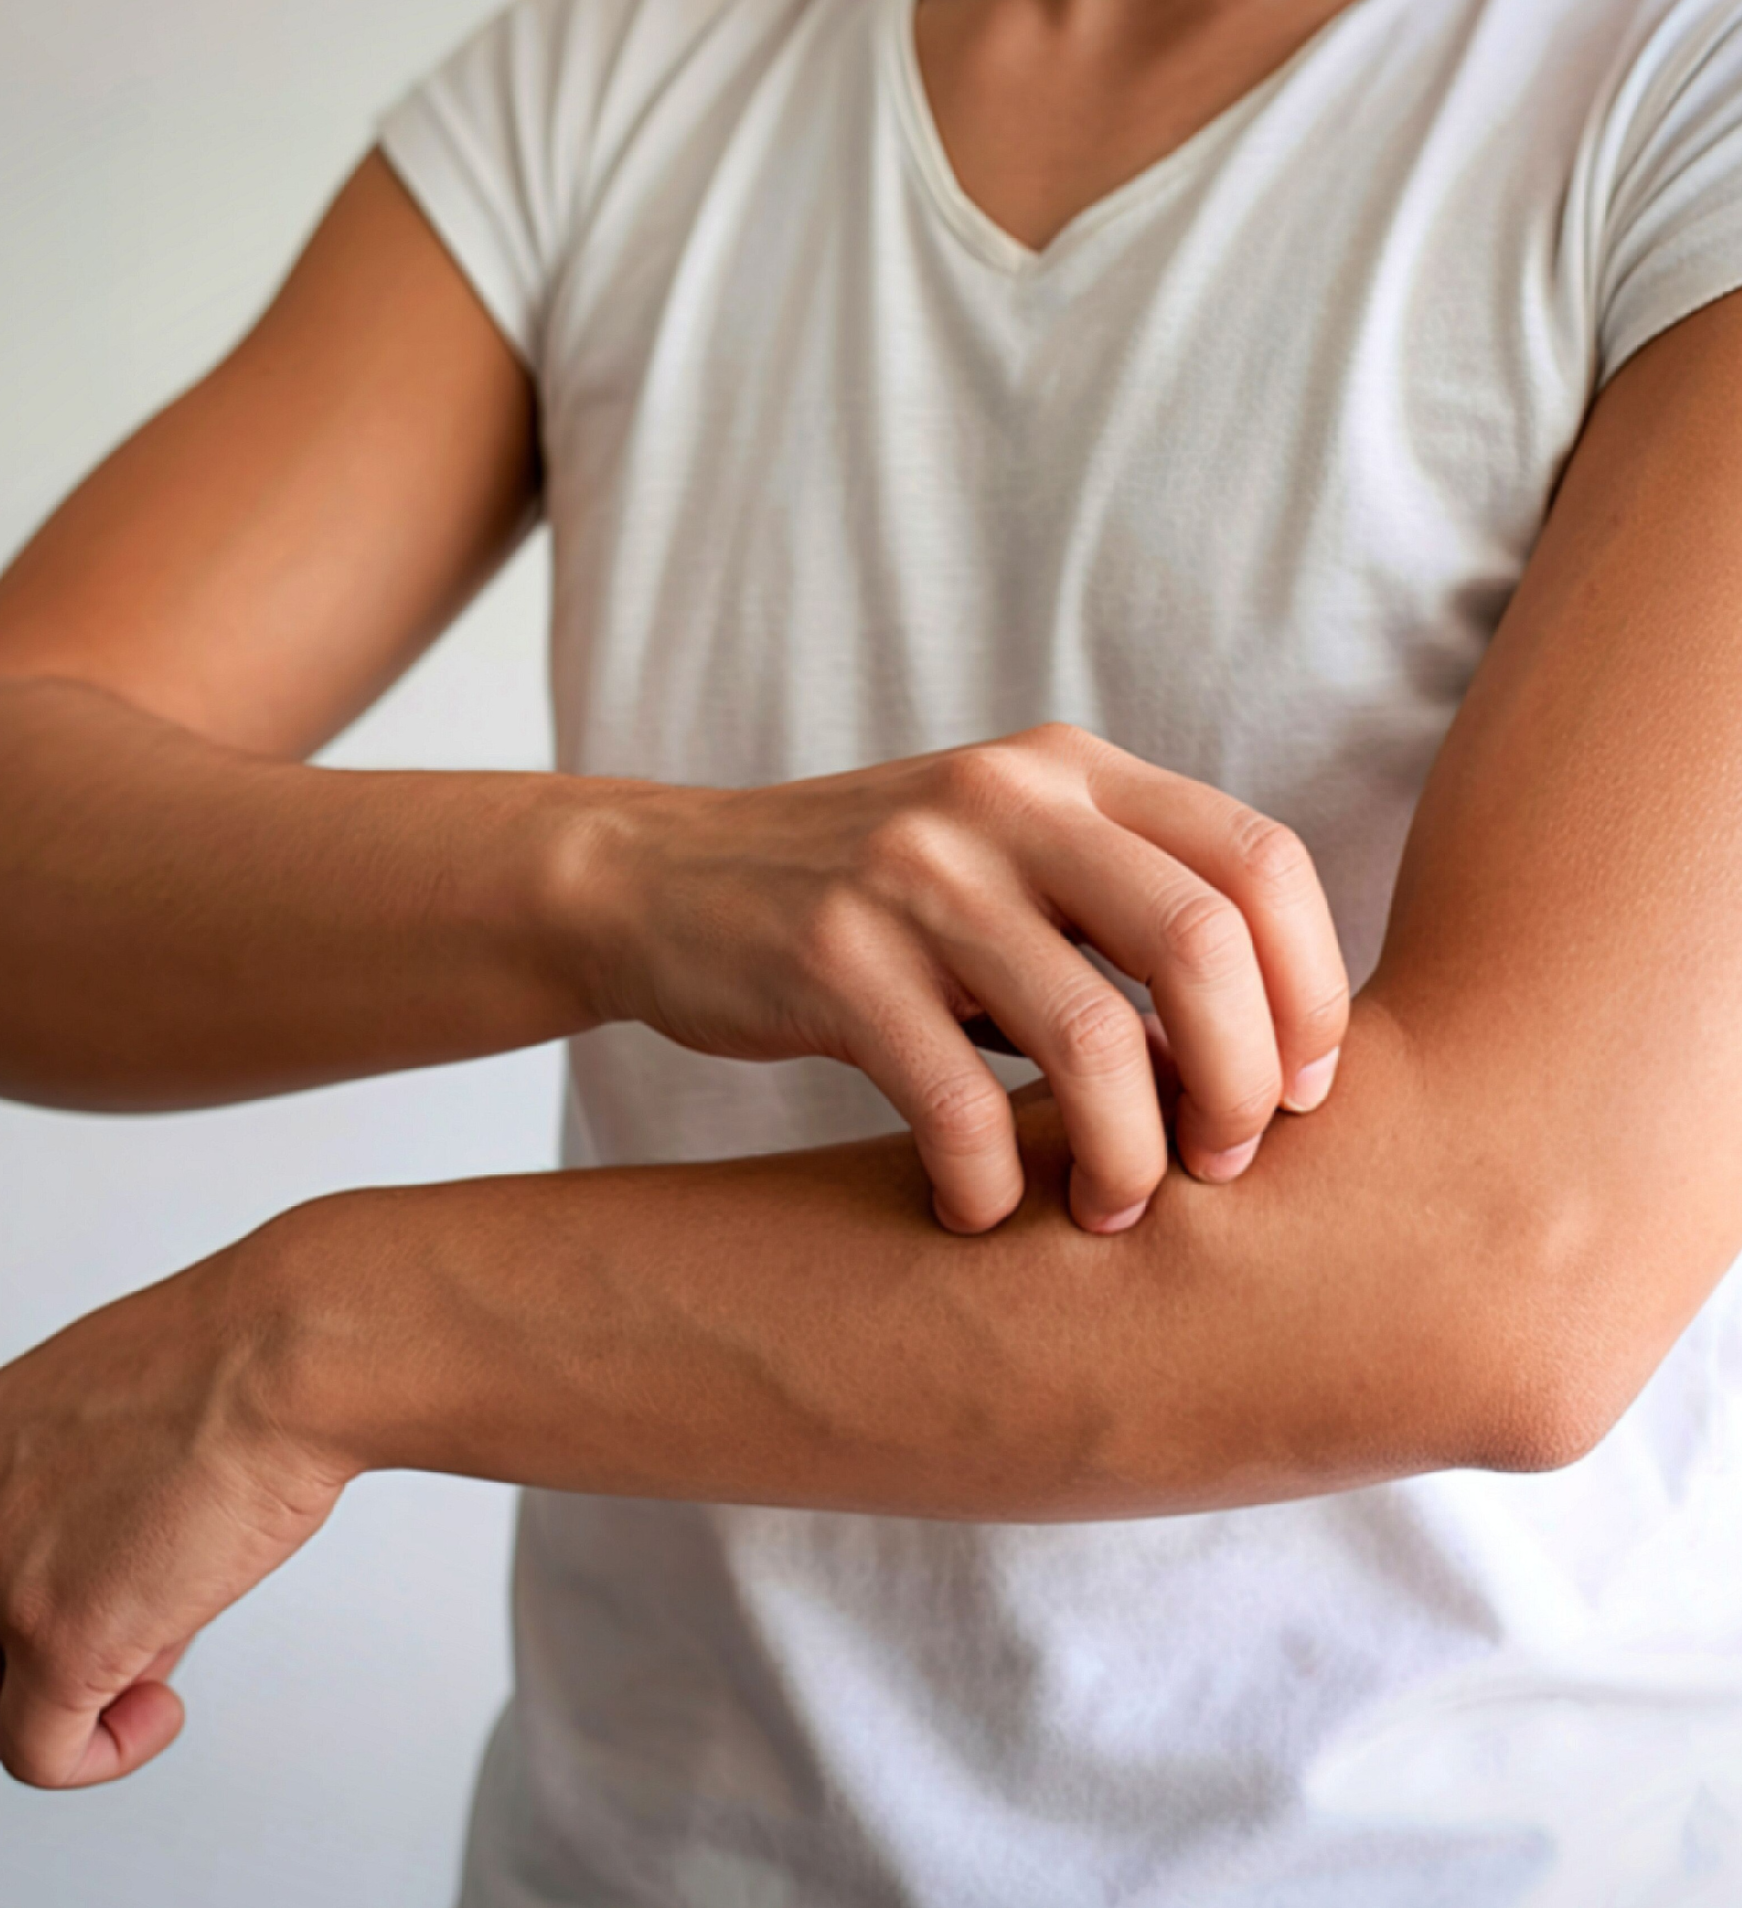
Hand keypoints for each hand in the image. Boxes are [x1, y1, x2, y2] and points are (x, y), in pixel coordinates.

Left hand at [0, 1243, 344, 1786]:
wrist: (281, 1353)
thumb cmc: (228, 1360)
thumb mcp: (95, 1412)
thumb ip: (56, 1504)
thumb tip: (101, 1612)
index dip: (22, 1613)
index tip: (104, 1592)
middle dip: (38, 1670)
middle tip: (140, 1629)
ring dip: (78, 1711)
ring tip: (164, 1655)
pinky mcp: (56, 1645)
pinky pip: (48, 1758)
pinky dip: (106, 1752)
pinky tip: (164, 1710)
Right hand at [582, 723, 1348, 1234]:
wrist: (668, 879)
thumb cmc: (874, 901)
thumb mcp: (1005, 861)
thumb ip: (1123, 916)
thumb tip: (1269, 1064)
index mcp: (1069, 772)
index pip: (1260, 862)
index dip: (1312, 991)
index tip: (1305, 1094)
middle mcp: (1003, 802)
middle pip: (1202, 942)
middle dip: (1241, 1084)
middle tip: (1224, 1165)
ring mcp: (913, 874)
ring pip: (1090, 1036)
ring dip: (1127, 1155)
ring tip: (1107, 1208)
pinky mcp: (828, 956)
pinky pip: (953, 1100)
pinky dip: (984, 1181)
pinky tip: (975, 1209)